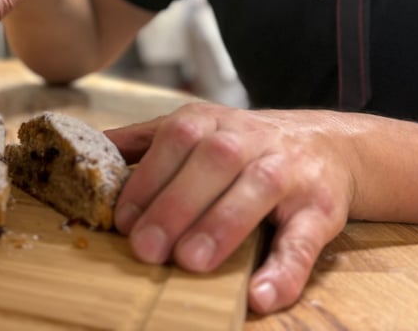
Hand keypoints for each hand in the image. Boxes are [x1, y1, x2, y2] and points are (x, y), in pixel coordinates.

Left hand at [105, 104, 357, 314]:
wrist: (327, 144)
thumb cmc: (243, 145)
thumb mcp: (197, 130)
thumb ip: (146, 141)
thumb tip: (90, 149)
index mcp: (212, 122)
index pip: (176, 140)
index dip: (148, 179)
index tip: (123, 220)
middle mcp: (250, 140)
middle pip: (214, 162)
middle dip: (176, 205)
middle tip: (147, 249)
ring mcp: (288, 172)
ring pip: (257, 190)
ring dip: (222, 226)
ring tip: (191, 262)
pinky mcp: (321, 210)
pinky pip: (305, 239)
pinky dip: (285, 269)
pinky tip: (260, 294)